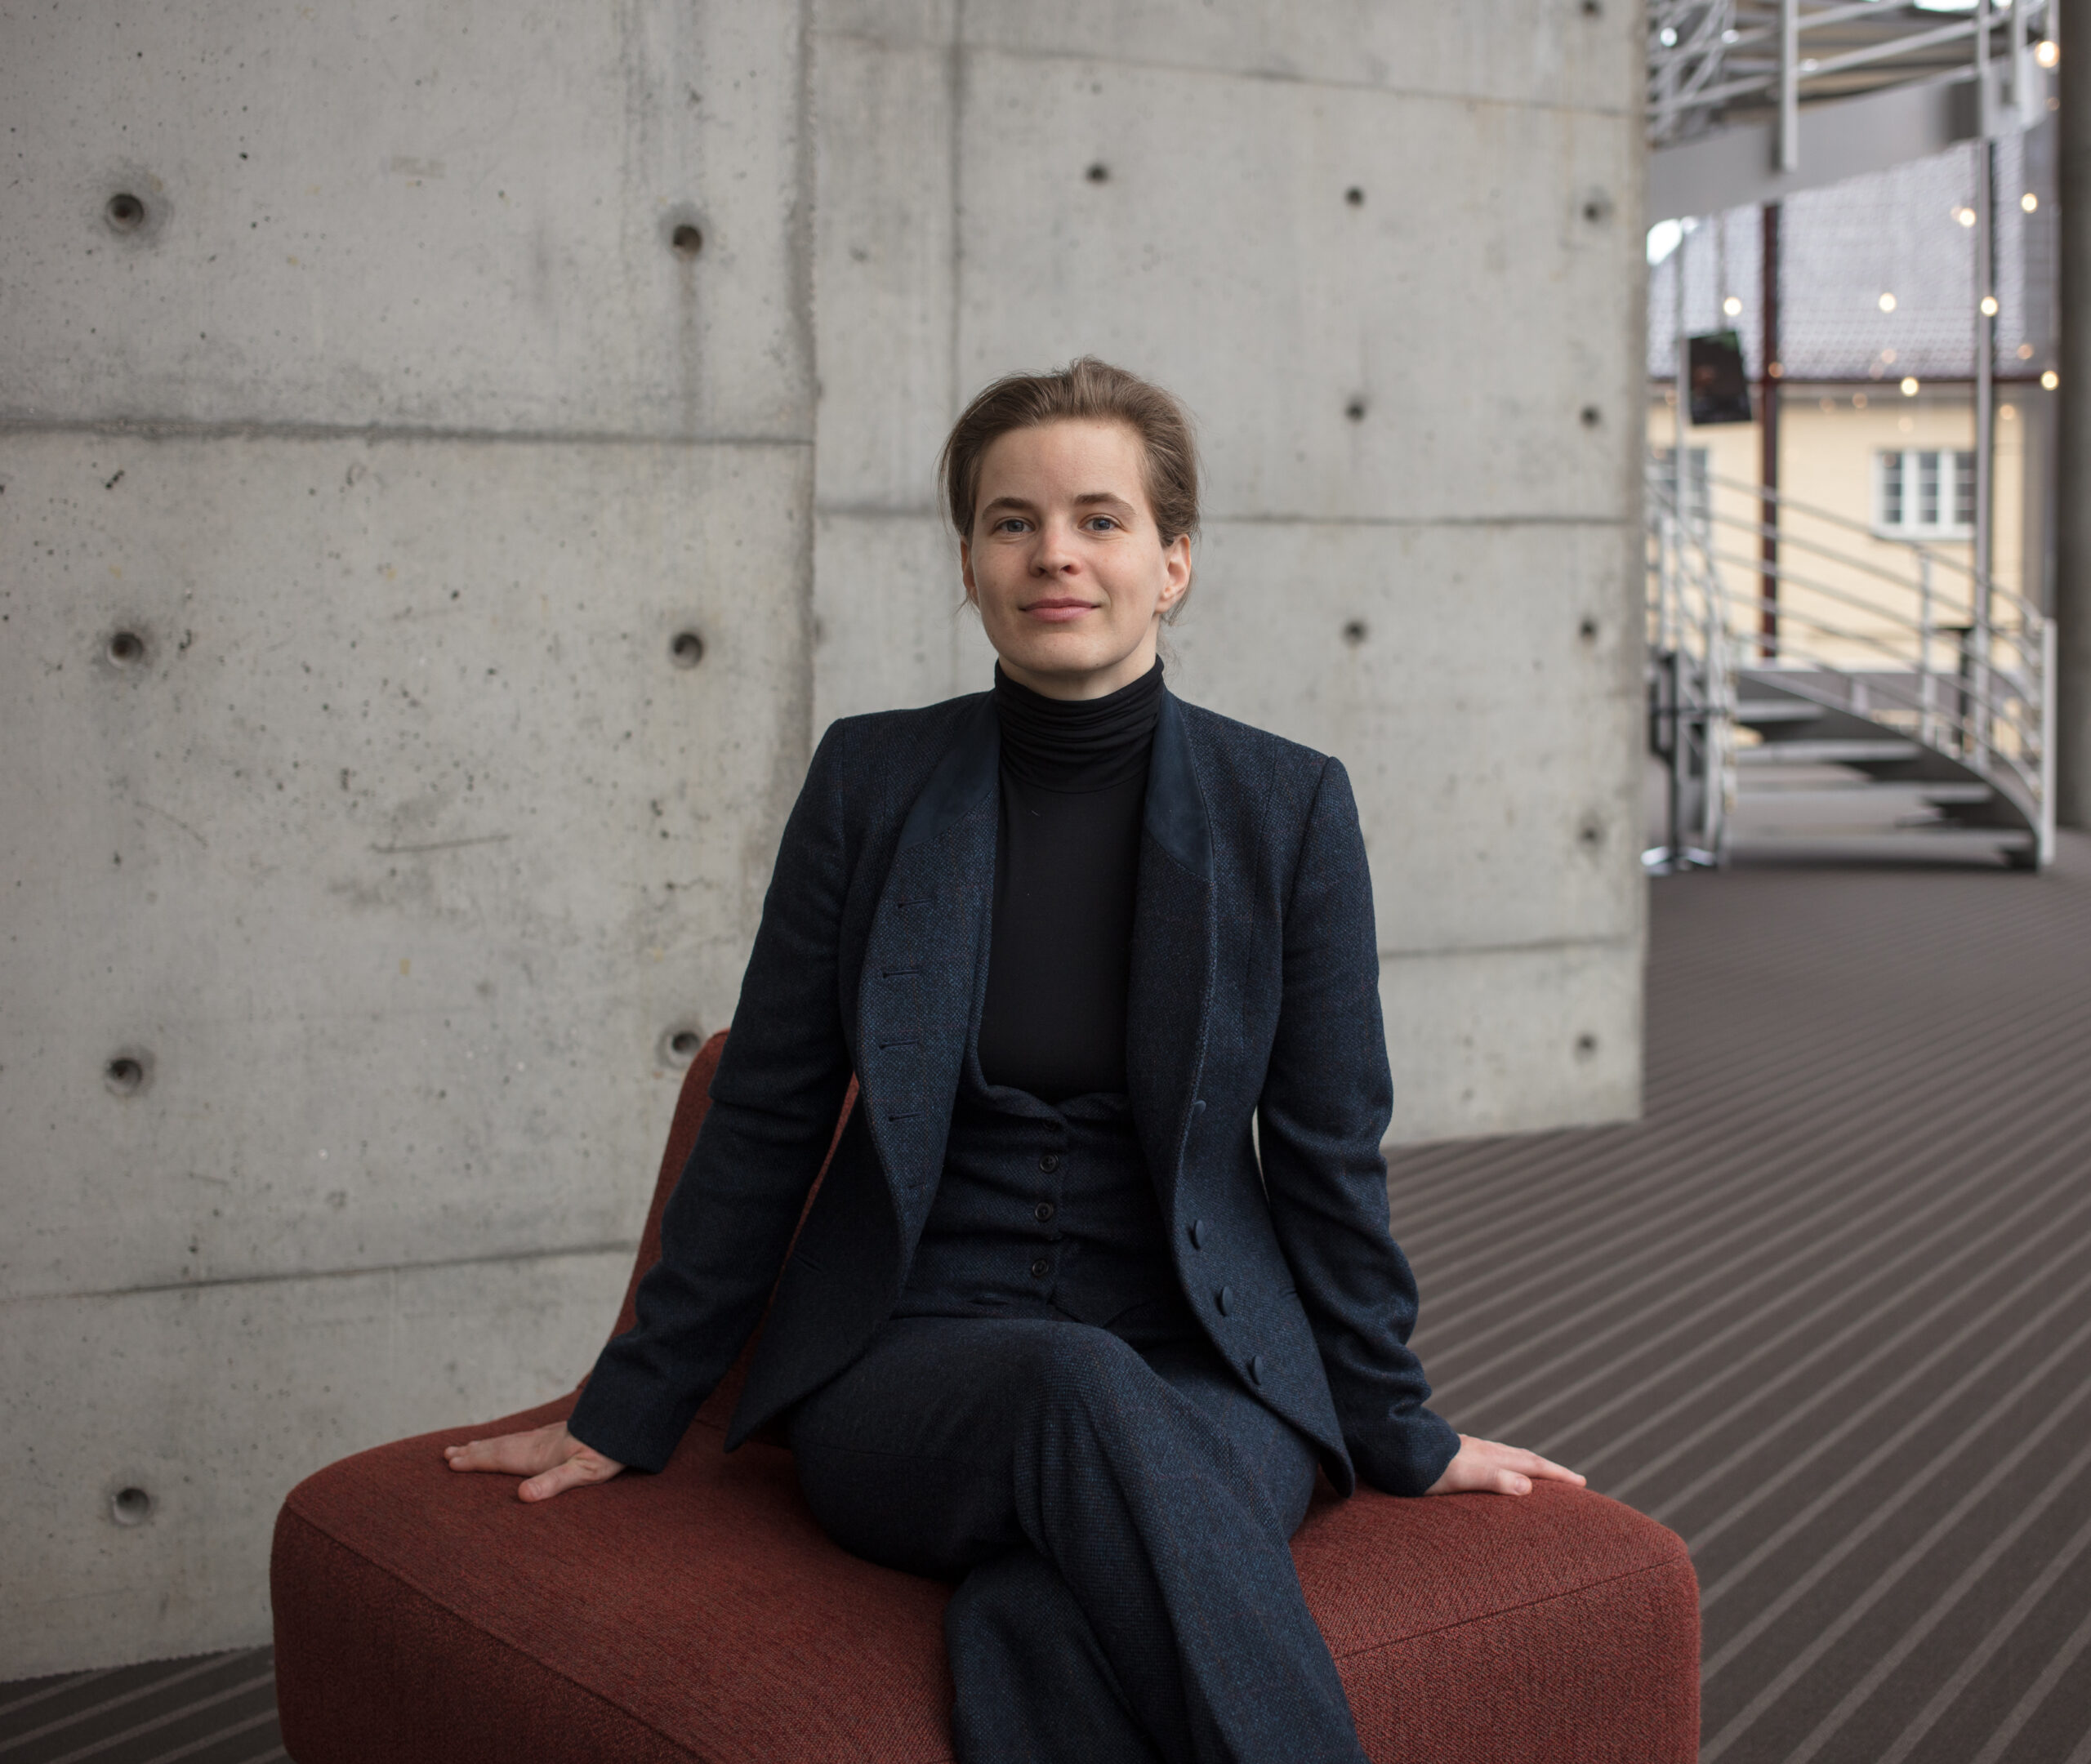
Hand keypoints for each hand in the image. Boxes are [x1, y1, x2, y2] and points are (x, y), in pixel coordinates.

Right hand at [443, 1420, 625, 1502]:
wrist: (627, 1422)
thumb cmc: (608, 1451)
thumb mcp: (584, 1472)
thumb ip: (553, 1483)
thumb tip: (522, 1496)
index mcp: (539, 1455)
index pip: (499, 1459)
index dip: (475, 1461)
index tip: (451, 1462)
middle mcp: (539, 1443)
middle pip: (499, 1447)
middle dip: (474, 1452)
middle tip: (447, 1453)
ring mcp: (549, 1437)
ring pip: (510, 1440)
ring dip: (488, 1444)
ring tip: (470, 1445)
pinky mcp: (560, 1434)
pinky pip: (524, 1438)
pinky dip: (508, 1441)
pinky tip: (512, 1443)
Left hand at [1425, 1434, 1584, 1496]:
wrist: (1395, 1449)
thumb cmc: (1426, 1468)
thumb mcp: (1462, 1476)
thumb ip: (1493, 1478)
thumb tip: (1528, 1487)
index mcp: (1491, 1457)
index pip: (1533, 1465)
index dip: (1558, 1475)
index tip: (1582, 1483)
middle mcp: (1484, 1451)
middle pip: (1525, 1459)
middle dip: (1551, 1470)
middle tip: (1574, 1481)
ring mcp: (1470, 1451)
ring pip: (1509, 1457)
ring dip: (1530, 1467)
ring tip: (1541, 1476)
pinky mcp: (1456, 1454)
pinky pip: (1492, 1460)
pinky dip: (1507, 1466)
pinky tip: (1497, 1471)